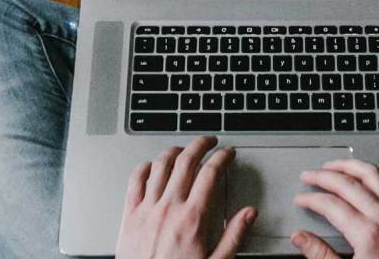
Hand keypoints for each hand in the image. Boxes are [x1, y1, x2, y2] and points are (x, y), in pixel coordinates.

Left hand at [116, 136, 255, 258]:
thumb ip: (234, 236)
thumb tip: (249, 214)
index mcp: (193, 218)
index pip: (211, 174)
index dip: (222, 157)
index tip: (228, 153)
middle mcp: (169, 208)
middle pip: (186, 161)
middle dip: (201, 144)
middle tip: (209, 141)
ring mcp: (147, 209)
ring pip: (160, 165)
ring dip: (174, 151)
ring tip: (184, 149)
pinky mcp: (129, 215)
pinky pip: (135, 181)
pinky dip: (144, 167)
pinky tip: (152, 166)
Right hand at [291, 159, 378, 258]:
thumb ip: (320, 254)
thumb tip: (300, 238)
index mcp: (367, 235)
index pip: (330, 205)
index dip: (310, 199)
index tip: (301, 200)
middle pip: (348, 184)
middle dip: (323, 177)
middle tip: (309, 177)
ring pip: (372, 174)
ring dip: (350, 165)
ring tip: (334, 165)